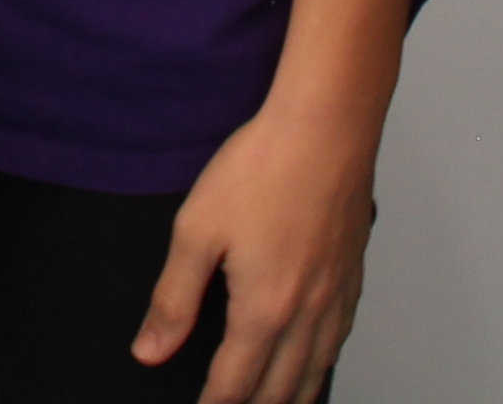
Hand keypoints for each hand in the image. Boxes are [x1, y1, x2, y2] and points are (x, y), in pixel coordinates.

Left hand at [136, 88, 377, 403]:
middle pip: (279, 390)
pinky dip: (322, 366)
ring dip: (291, 398)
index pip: (235, 384)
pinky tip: (315, 361)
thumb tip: (150, 350)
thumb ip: (173, 298)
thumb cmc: (264, 166)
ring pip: (315, 372)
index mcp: (264, 310)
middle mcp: (307, 314)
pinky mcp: (352, 275)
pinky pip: (339, 342)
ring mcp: (336, 297)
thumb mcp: (197, 229)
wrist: (327, 125)